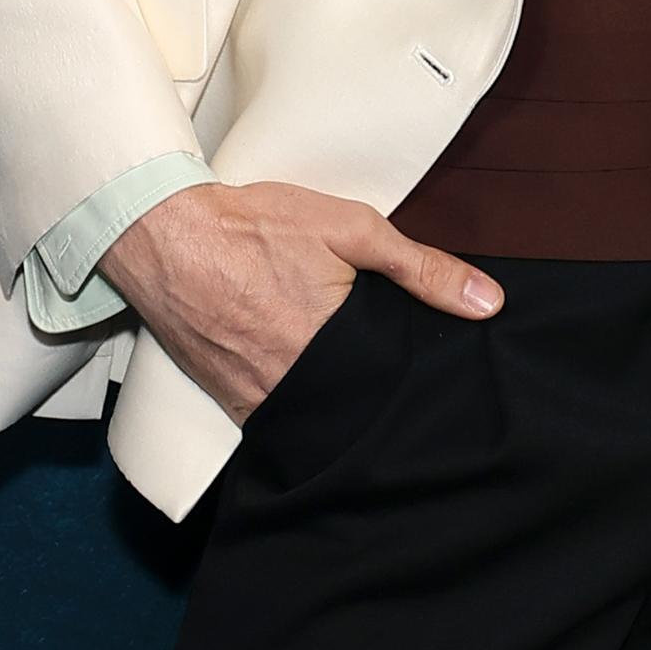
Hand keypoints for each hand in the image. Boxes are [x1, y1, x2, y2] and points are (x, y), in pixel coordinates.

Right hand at [103, 178, 498, 422]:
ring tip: (349, 375)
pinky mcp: (230, 403)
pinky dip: (298, 409)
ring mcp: (258, 399)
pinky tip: (308, 385)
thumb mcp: (350, 229)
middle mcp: (295, 384)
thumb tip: (487, 302)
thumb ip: (421, 268)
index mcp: (334, 345)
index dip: (413, 375)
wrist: (163, 234)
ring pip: (320, 420)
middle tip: (379, 363)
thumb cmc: (252, 226)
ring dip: (339, 405)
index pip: (397, 383)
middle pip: (361, 407)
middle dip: (378, 392)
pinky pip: (276, 423)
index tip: (420, 364)